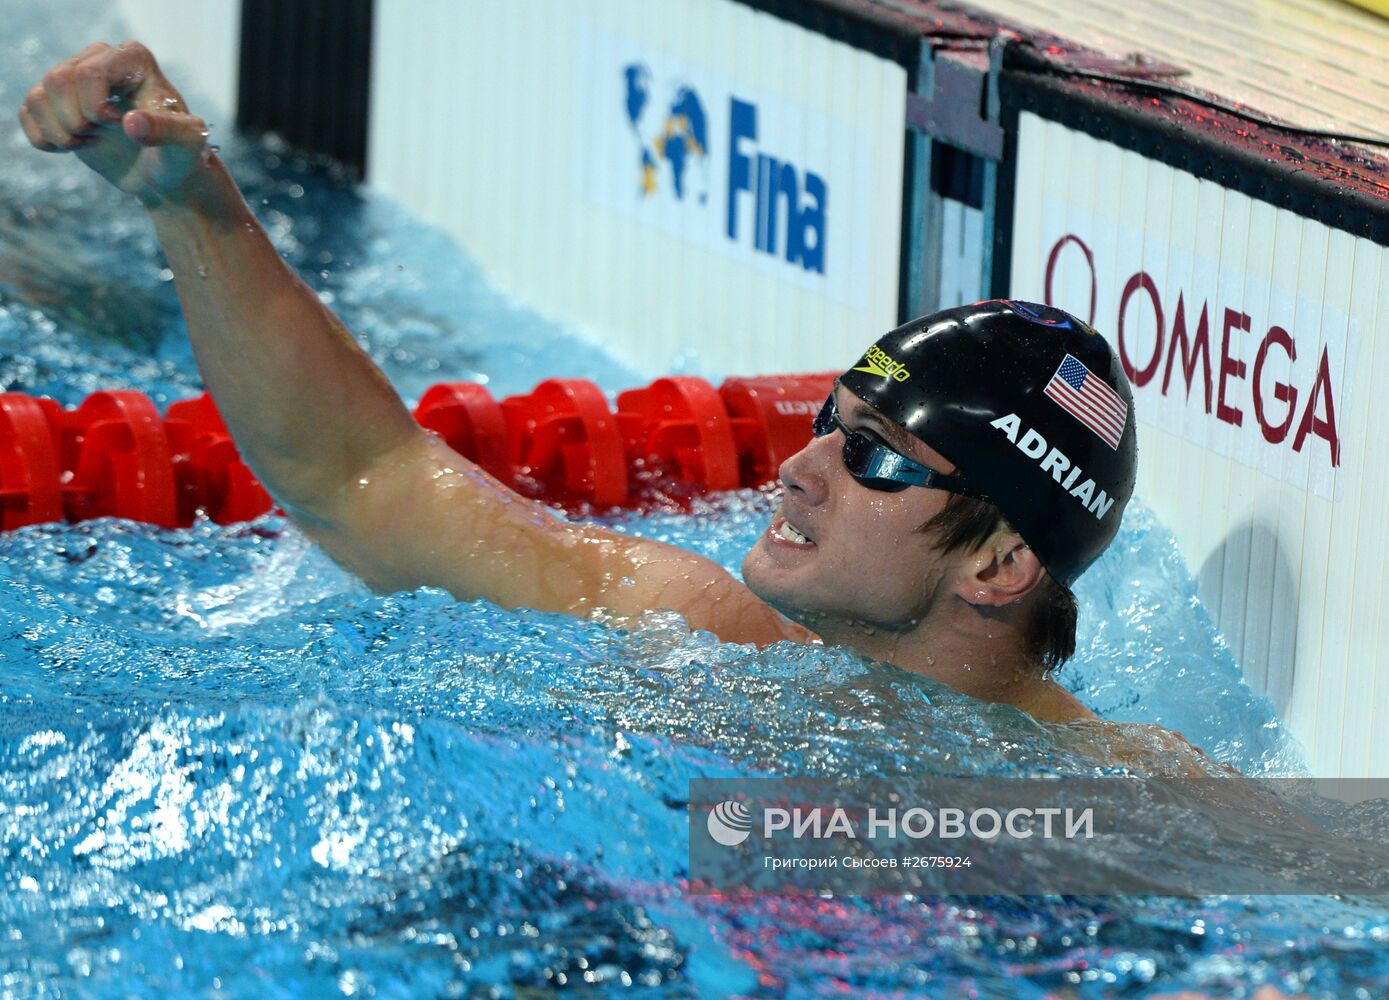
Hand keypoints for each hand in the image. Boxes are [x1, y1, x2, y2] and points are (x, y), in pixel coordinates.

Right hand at [18, 41, 210, 203]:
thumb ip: (166, 131)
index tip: (123, 126)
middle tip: (103, 136)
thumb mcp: (186, 145)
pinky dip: (45, 139)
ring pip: (38, 95)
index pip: (89, 72)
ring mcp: (75, 79)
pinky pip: (28, 112)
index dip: (96, 107)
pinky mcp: (59, 103)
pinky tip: (74, 146)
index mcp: (133, 59)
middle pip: (57, 81)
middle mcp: (100, 59)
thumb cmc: (180, 155)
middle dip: (77, 121)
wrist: (165, 175)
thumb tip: (130, 123)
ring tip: (92, 141)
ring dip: (60, 132)